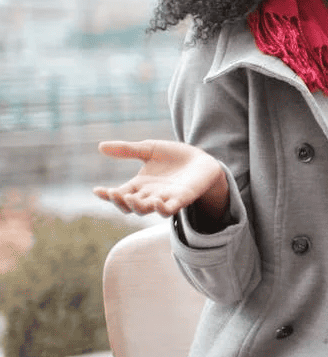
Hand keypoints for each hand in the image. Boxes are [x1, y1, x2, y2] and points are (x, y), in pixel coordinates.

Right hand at [93, 140, 228, 219]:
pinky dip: (161, 209)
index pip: (119, 193)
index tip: (97, 190)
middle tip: (114, 193)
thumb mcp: (149, 149)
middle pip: (129, 205)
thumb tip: (100, 146)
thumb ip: (127, 150)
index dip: (107, 195)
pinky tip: (156, 201)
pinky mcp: (181, 199)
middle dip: (119, 201)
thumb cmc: (173, 156)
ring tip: (129, 197)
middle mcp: (149, 195)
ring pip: (146, 210)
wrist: (201, 159)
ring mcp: (165, 199)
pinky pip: (169, 210)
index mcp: (139, 185)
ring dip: (136, 206)